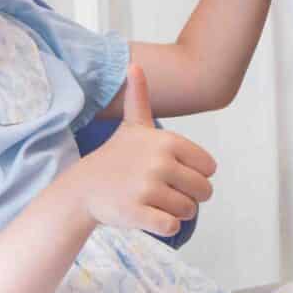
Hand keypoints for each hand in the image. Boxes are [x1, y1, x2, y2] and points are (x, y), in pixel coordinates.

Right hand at [69, 65, 216, 235]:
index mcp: (167, 142)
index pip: (209, 168)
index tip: (173, 173)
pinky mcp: (138, 213)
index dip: (195, 175)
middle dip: (189, 197)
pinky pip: (172, 227)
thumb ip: (139, 97)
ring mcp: (148, 188)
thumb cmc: (115, 158)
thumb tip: (134, 65)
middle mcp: (160, 162)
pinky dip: (165, 226)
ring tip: (152, 202)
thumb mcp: (131, 126)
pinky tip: (148, 215)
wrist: (83, 188)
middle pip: (203, 191)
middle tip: (163, 192)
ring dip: (175, 212)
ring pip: (188, 211)